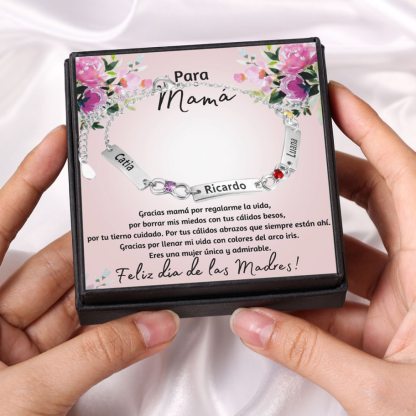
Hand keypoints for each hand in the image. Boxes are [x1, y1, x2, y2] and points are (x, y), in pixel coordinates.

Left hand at [0, 126, 179, 414]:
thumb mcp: (21, 398)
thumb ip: (93, 360)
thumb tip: (152, 329)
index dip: (31, 177)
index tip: (59, 144)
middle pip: (49, 267)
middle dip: (94, 255)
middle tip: (130, 237)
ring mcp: (11, 345)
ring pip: (72, 305)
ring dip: (110, 300)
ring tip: (144, 289)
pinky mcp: (34, 370)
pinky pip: (80, 339)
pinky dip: (110, 333)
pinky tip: (134, 325)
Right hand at [230, 81, 415, 414]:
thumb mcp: (382, 391)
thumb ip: (310, 354)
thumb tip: (253, 323)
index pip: (404, 178)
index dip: (371, 131)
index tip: (338, 101)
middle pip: (377, 202)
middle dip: (333, 178)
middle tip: (296, 161)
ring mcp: (406, 303)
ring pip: (354, 255)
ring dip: (315, 248)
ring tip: (277, 235)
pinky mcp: (390, 328)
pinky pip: (344, 300)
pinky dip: (312, 302)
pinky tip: (283, 306)